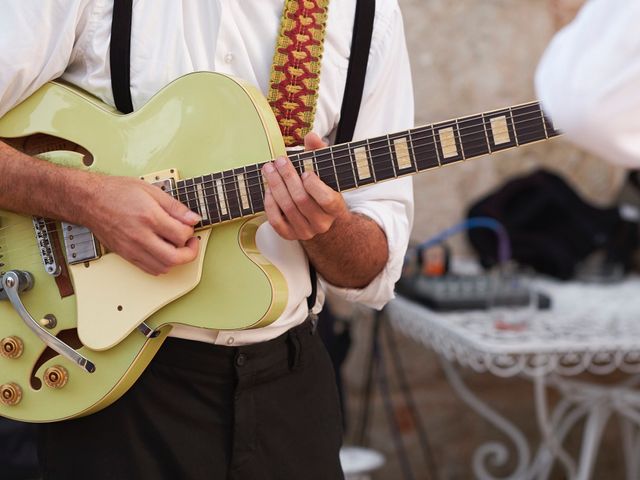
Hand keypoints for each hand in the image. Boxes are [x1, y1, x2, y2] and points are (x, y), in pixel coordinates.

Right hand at [81, 175, 199, 274]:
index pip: (181, 235)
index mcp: (149, 217)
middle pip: (174, 258)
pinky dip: (162, 264)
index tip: (189, 226)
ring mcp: (132, 249)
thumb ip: (175, 207)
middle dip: (189, 253)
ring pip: (163, 268)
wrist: (89, 200)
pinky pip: (150, 269)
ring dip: (176, 260)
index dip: (190, 232)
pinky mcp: (126, 255)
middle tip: (190, 243)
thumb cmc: (116, 192)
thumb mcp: (151, 190)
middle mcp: (140, 236)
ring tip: (177, 246)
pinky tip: (164, 252)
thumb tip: (193, 218)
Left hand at [262, 133, 349, 240]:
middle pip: (301, 200)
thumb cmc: (322, 190)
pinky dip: (270, 204)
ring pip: (287, 208)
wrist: (320, 218)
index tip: (305, 171)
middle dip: (287, 177)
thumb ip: (319, 153)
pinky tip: (268, 189)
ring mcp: (305, 232)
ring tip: (269, 170)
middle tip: (279, 161)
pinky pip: (276, 221)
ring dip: (276, 186)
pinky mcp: (290, 235)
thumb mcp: (325, 171)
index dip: (314, 185)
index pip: (326, 199)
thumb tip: (311, 136)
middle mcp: (322, 223)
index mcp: (335, 208)